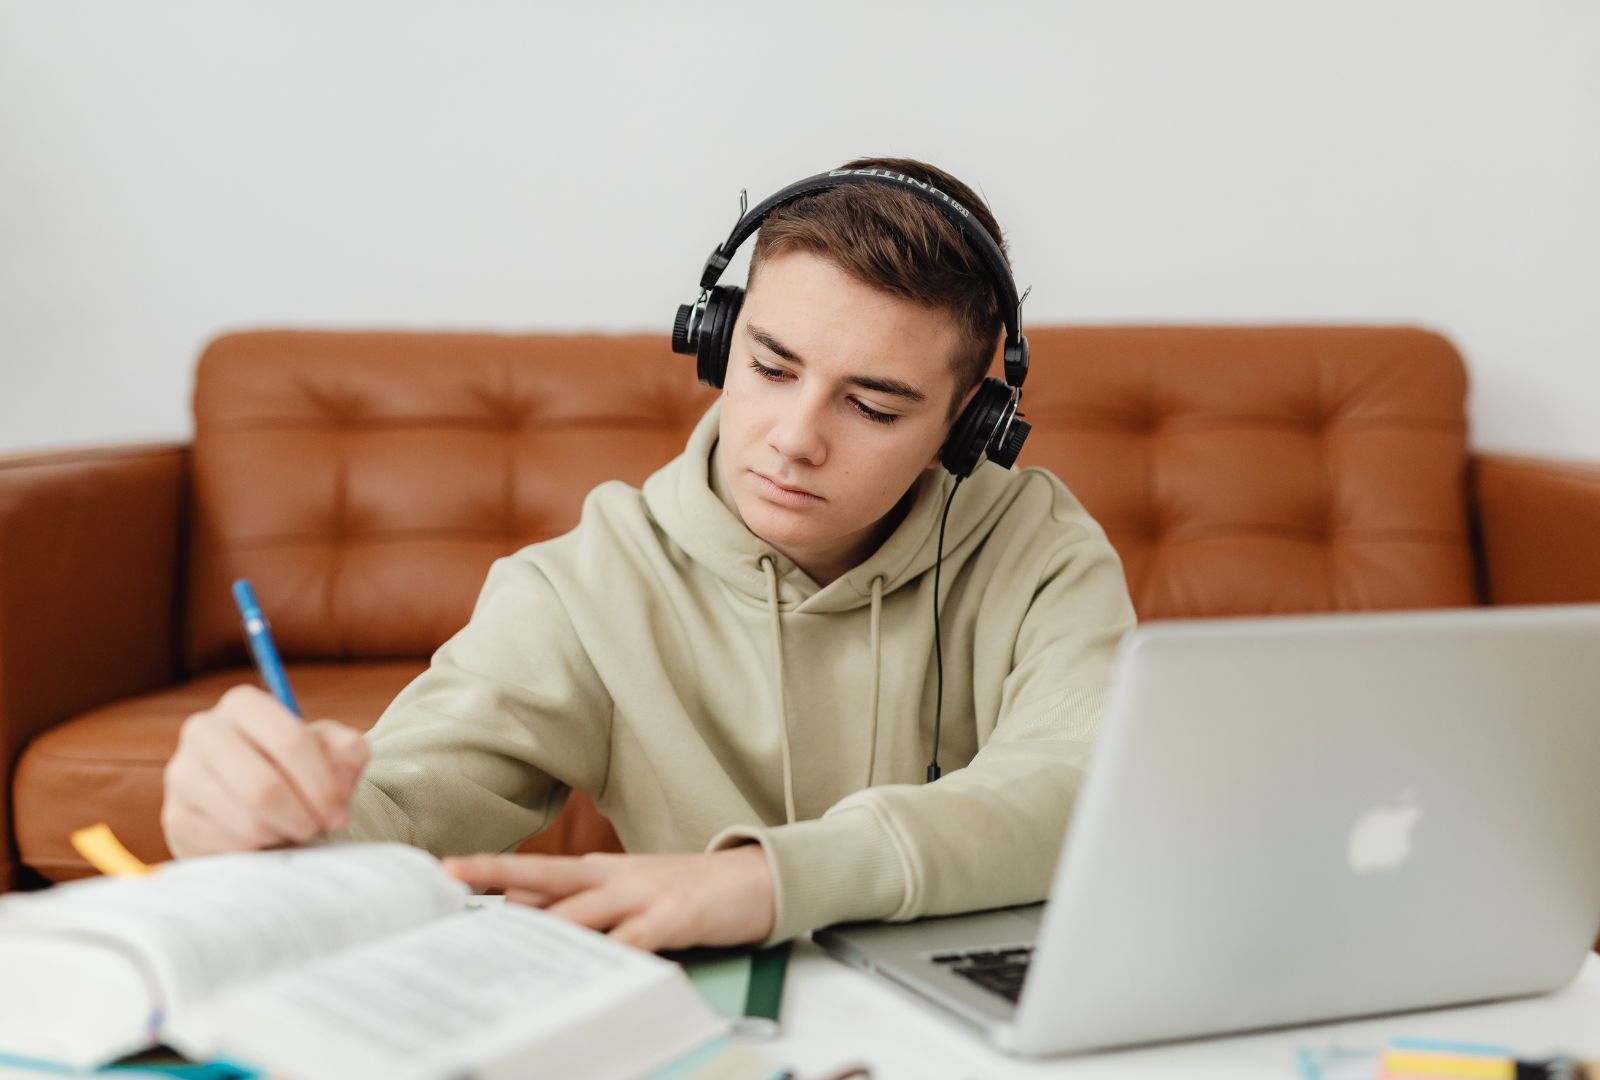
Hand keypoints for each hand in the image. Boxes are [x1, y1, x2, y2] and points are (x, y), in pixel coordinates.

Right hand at [161, 684, 369, 857]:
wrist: (256, 798)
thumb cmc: (299, 767)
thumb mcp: (332, 750)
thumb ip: (348, 752)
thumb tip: (338, 776)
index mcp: (244, 704)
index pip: (291, 742)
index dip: (323, 784)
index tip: (339, 811)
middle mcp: (204, 731)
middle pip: (264, 787)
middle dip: (302, 816)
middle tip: (317, 826)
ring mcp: (182, 774)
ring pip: (246, 821)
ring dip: (282, 833)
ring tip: (292, 828)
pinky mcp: (175, 816)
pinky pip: (227, 846)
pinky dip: (258, 850)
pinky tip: (265, 838)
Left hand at [442, 846, 776, 950]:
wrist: (755, 879)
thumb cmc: (686, 890)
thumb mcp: (629, 891)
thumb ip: (583, 904)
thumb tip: (525, 917)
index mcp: (599, 870)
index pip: (536, 873)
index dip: (492, 874)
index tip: (447, 873)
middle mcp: (613, 876)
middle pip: (545, 874)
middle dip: (496, 873)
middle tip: (450, 872)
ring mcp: (643, 894)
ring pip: (581, 909)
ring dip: (541, 925)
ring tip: (503, 941)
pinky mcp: (673, 916)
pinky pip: (634, 940)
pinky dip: (612, 955)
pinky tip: (590, 968)